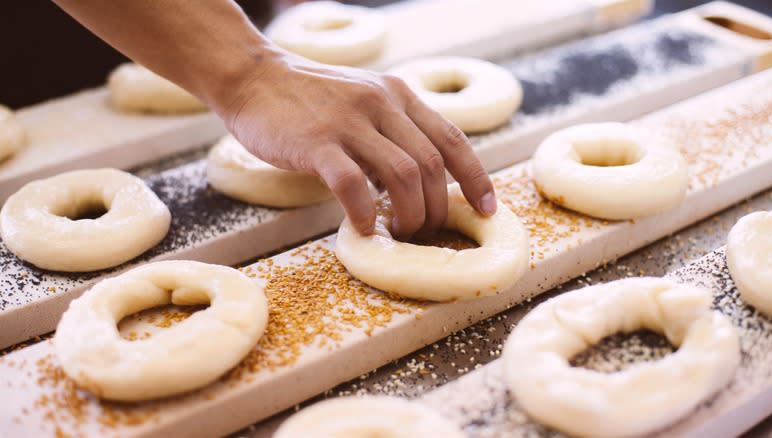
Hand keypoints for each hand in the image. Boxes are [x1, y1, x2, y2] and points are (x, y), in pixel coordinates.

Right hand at [217, 52, 496, 237]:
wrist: (252, 77)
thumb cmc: (307, 99)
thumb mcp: (362, 100)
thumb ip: (390, 132)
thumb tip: (414, 182)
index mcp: (397, 95)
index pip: (452, 138)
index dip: (476, 177)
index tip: (488, 209)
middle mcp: (381, 103)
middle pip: (431, 165)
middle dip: (437, 207)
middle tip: (425, 230)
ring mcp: (349, 122)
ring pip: (403, 175)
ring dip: (409, 214)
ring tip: (399, 233)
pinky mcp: (316, 142)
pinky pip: (353, 184)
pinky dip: (365, 212)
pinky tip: (362, 227)